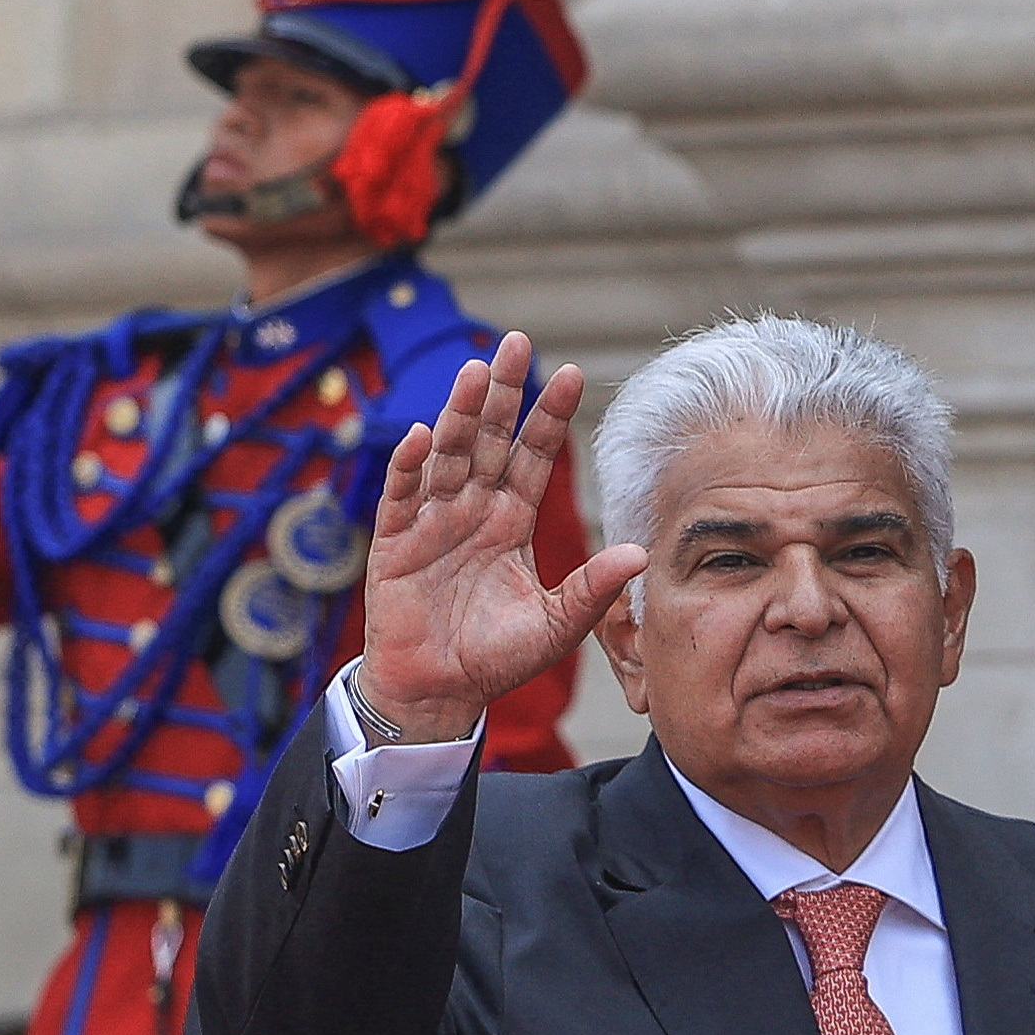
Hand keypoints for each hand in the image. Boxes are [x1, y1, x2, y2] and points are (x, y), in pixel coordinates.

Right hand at [356, 331, 645, 740]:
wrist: (440, 691)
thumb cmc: (496, 658)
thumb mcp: (556, 624)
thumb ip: (592, 589)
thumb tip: (638, 552)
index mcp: (511, 520)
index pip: (534, 455)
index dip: (549, 416)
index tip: (574, 374)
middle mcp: (472, 509)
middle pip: (490, 439)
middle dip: (503, 392)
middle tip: (515, 342)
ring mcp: (432, 521)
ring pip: (448, 455)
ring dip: (460, 414)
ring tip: (475, 373)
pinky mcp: (395, 543)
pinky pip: (402, 496)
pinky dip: (410, 467)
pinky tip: (423, 435)